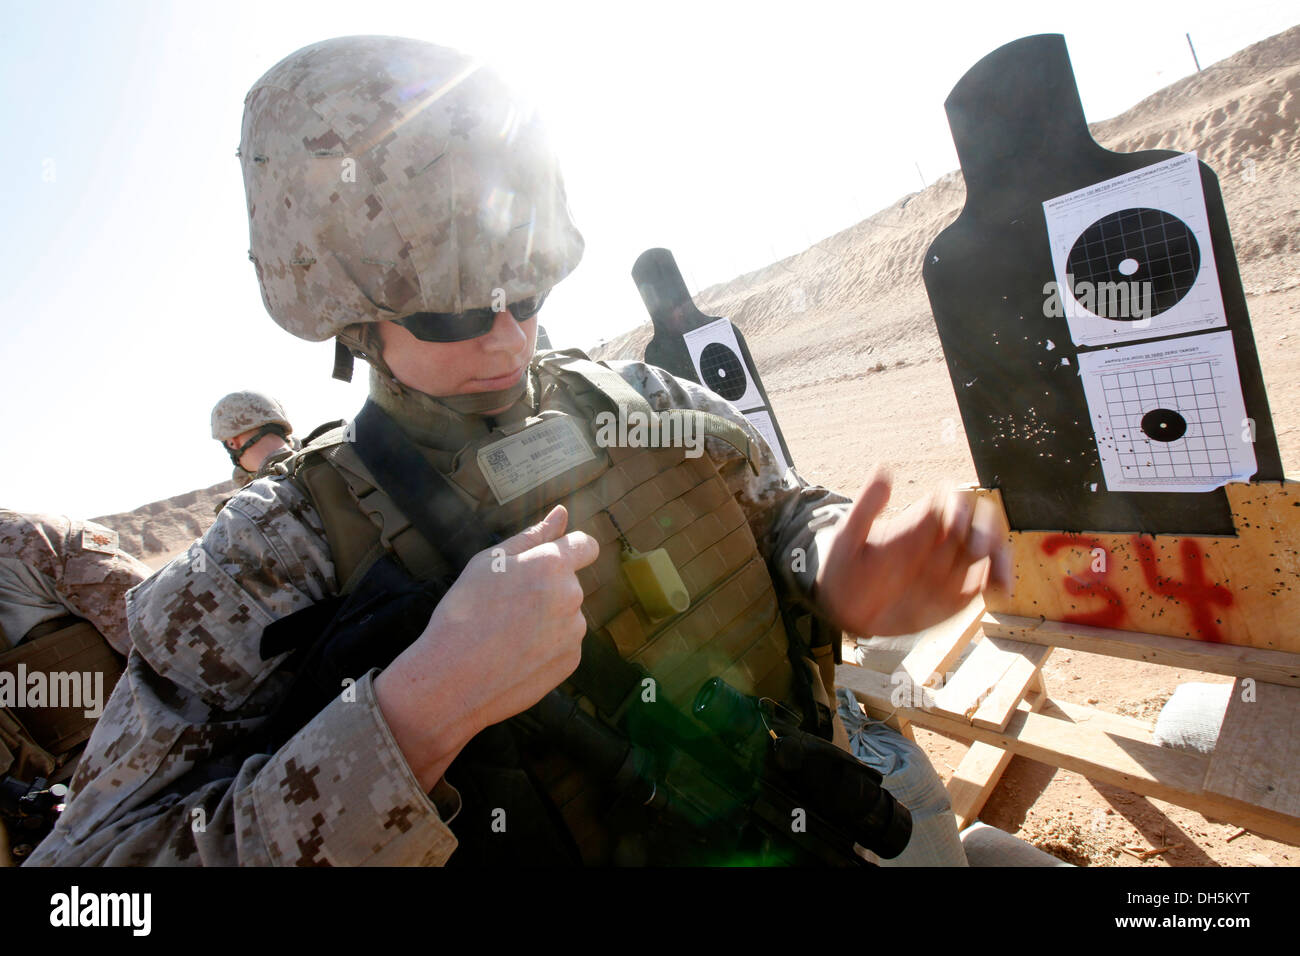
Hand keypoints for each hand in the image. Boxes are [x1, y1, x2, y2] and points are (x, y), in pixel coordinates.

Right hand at [375, 504, 597, 788]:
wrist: (452, 678)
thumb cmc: (464, 612)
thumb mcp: (489, 563)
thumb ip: (532, 537)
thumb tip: (561, 514)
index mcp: (552, 564)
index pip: (586, 546)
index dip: (571, 549)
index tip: (552, 561)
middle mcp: (572, 595)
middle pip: (568, 583)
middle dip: (546, 589)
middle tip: (506, 607)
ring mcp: (574, 631)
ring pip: (565, 615)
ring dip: (546, 619)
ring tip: (506, 634)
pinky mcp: (571, 661)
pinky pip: (563, 644)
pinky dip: (545, 647)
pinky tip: (515, 655)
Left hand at [814, 468, 1012, 637]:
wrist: (844, 610)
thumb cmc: (844, 569)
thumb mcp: (847, 537)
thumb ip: (866, 508)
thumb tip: (884, 470)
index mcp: (917, 522)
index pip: (952, 500)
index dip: (959, 506)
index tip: (953, 524)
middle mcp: (939, 540)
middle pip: (979, 521)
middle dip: (985, 531)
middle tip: (975, 550)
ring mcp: (950, 565)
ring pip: (988, 549)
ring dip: (999, 556)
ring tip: (997, 575)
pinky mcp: (957, 592)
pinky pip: (985, 580)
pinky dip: (998, 579)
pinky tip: (998, 589)